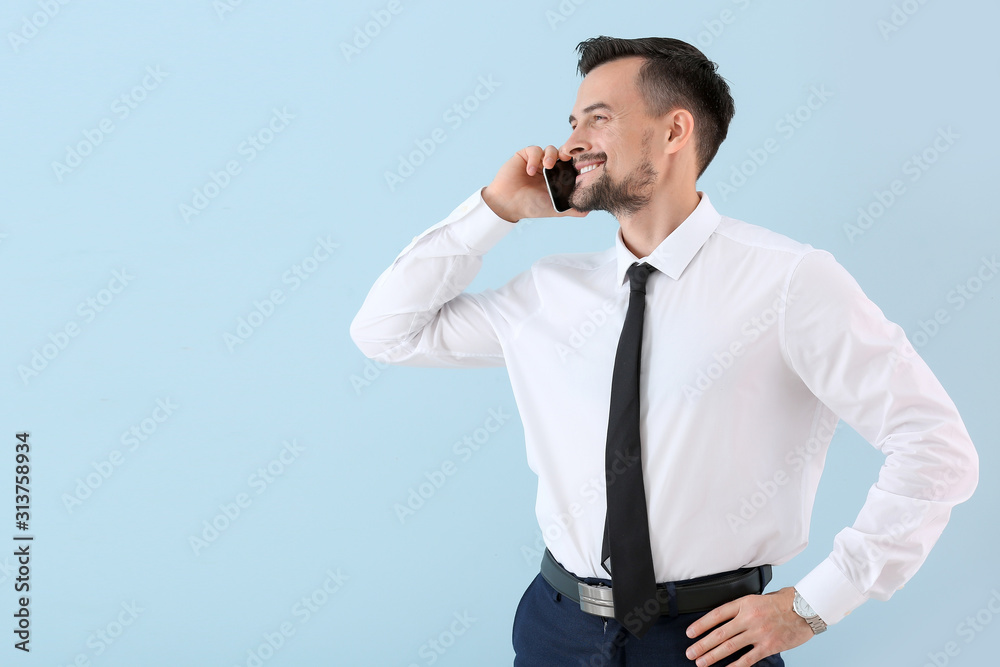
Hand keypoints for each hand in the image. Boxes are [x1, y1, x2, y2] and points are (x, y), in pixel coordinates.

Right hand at [482, 145, 588, 221]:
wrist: (508, 204)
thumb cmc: (531, 206)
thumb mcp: (554, 209)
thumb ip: (570, 209)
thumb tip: (588, 211)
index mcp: (557, 177)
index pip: (571, 165)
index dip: (576, 162)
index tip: (580, 165)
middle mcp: (549, 168)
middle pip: (563, 153)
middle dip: (567, 154)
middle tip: (567, 159)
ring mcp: (537, 161)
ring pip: (550, 149)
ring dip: (551, 156)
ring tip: (546, 167)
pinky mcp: (525, 156)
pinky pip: (534, 150)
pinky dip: (535, 158)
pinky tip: (530, 171)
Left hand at [684, 587, 814, 666]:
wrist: (807, 608)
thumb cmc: (783, 602)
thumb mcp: (758, 598)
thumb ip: (742, 608)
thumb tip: (724, 619)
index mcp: (744, 603)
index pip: (716, 615)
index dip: (701, 625)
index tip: (690, 633)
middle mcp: (749, 617)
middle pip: (720, 633)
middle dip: (702, 644)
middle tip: (690, 652)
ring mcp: (759, 632)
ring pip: (730, 646)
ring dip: (713, 656)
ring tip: (701, 662)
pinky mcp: (769, 646)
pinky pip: (748, 658)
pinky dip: (735, 666)